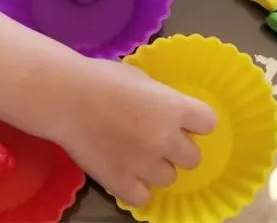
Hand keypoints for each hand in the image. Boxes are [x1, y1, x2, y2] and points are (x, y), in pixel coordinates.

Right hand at [50, 56, 216, 207]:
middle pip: (193, 158)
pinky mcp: (122, 183)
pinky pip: (144, 197)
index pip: (208, 123)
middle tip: (159, 140)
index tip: (186, 121)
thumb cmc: (104, 78)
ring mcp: (145, 164)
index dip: (197, 122)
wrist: (68, 98)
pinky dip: (137, 187)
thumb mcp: (143, 80)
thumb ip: (161, 100)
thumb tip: (167, 111)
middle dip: (179, 149)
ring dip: (158, 168)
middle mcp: (166, 138)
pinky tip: (127, 173)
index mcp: (174, 107)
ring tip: (138, 155)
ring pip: (170, 178)